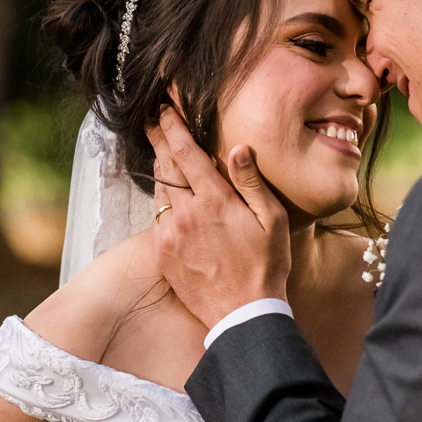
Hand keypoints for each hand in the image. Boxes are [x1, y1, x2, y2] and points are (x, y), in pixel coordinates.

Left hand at [146, 107, 290, 328]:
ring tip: (160, 153)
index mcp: (214, 199)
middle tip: (149, 120)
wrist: (243, 313)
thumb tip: (237, 147)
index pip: (186, 151)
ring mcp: (170, 233)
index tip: (164, 108)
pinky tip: (168, 198)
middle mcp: (186, 212)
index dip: (173, 126)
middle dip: (157, 138)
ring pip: (159, 191)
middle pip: (165, 165)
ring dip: (159, 169)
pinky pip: (157, 218)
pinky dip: (162, 203)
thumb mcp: (272, 219)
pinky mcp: (162, 253)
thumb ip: (251, 182)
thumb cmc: (266, 265)